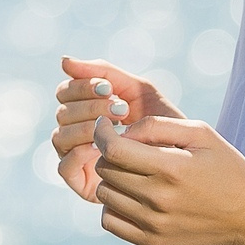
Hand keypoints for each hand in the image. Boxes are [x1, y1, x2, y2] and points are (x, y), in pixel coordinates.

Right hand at [51, 57, 181, 201]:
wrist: (184, 160)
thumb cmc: (162, 123)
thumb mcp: (138, 91)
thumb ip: (105, 72)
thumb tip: (64, 61)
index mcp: (85, 108)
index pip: (65, 91)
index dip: (82, 86)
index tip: (110, 88)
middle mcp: (75, 132)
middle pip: (62, 112)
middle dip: (90, 106)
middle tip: (121, 109)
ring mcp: (76, 158)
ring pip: (60, 136)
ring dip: (86, 126)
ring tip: (117, 126)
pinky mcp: (80, 183)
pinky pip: (64, 166)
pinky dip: (80, 152)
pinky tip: (103, 146)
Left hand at [95, 114, 244, 244]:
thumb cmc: (225, 168)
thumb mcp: (201, 134)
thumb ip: (159, 125)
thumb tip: (122, 131)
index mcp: (172, 168)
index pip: (114, 150)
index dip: (102, 133)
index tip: (105, 126)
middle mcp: (159, 198)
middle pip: (105, 170)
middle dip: (109, 153)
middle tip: (126, 149)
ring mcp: (154, 224)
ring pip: (104, 194)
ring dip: (112, 178)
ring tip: (133, 172)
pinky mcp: (152, 242)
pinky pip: (110, 221)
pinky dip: (113, 206)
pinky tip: (131, 196)